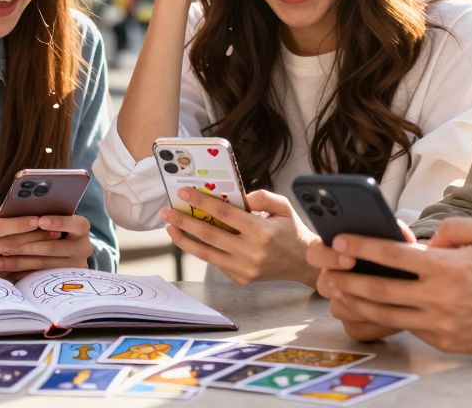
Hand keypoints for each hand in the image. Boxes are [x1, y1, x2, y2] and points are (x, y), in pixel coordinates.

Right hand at [0, 198, 57, 275]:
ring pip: (9, 260)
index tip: (39, 218)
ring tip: (52, 243)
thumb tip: (6, 212)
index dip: (19, 223)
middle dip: (33, 237)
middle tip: (55, 230)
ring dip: (31, 252)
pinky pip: (4, 272)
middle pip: (7, 245)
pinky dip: (22, 264)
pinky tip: (39, 257)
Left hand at [0, 214, 95, 272]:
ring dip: (17, 261)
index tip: (39, 220)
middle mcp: (82, 248)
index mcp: (82, 229)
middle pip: (54, 247)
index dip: (58, 222)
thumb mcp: (55, 219)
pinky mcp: (60, 280)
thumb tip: (21, 210)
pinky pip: (36, 277)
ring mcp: (73, 267)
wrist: (66, 252)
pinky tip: (2, 268)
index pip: (77, 224)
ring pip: (42, 264)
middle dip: (27, 245)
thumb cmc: (53, 227)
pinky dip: (17, 272)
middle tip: (6, 243)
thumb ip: (44, 216)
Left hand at [160, 188, 320, 285]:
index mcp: (262, 232)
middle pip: (209, 235)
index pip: (224, 215)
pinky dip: (201, 249)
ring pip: (206, 253)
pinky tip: (190, 238)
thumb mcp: (283, 206)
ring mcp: (244, 269)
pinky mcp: (240, 278)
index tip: (184, 192)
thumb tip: (236, 196)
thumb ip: (261, 196)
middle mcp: (251, 253)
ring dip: (184, 239)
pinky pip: (215, 262)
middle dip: (184, 221)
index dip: (202, 202)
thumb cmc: (292, 231)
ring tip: (170, 227)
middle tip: (167, 211)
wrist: (303, 263)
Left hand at [314, 217, 471, 354]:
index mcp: (448, 268)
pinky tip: (372, 309)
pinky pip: (411, 326)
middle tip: (328, 272)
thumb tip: (422, 241)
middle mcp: (442, 299)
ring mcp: (443, 324)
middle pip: (381, 291)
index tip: (340, 241)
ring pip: (389, 315)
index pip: (393, 256)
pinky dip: (390, 318)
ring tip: (340, 293)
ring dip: (359, 304)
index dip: (362, 248)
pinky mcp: (446, 343)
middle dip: (348, 280)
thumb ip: (450, 229)